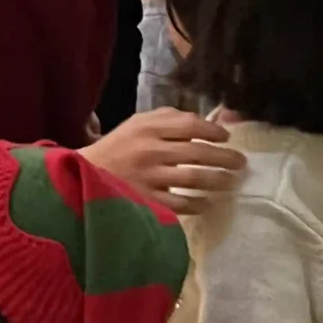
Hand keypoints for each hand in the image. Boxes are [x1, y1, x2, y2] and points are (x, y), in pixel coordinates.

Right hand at [84, 110, 244, 211]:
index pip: (190, 125)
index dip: (213, 131)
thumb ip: (170, 119)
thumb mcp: (138, 124)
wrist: (82, 176)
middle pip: (197, 152)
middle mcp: (150, 150)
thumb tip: (211, 119)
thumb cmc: (117, 148)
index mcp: (147, 127)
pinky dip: (198, 203)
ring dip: (218, 180)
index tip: (227, 138)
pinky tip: (208, 202)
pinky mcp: (146, 201)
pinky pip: (180, 203)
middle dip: (224, 157)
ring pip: (194, 178)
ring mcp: (148, 177)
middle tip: (240, 163)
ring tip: (230, 182)